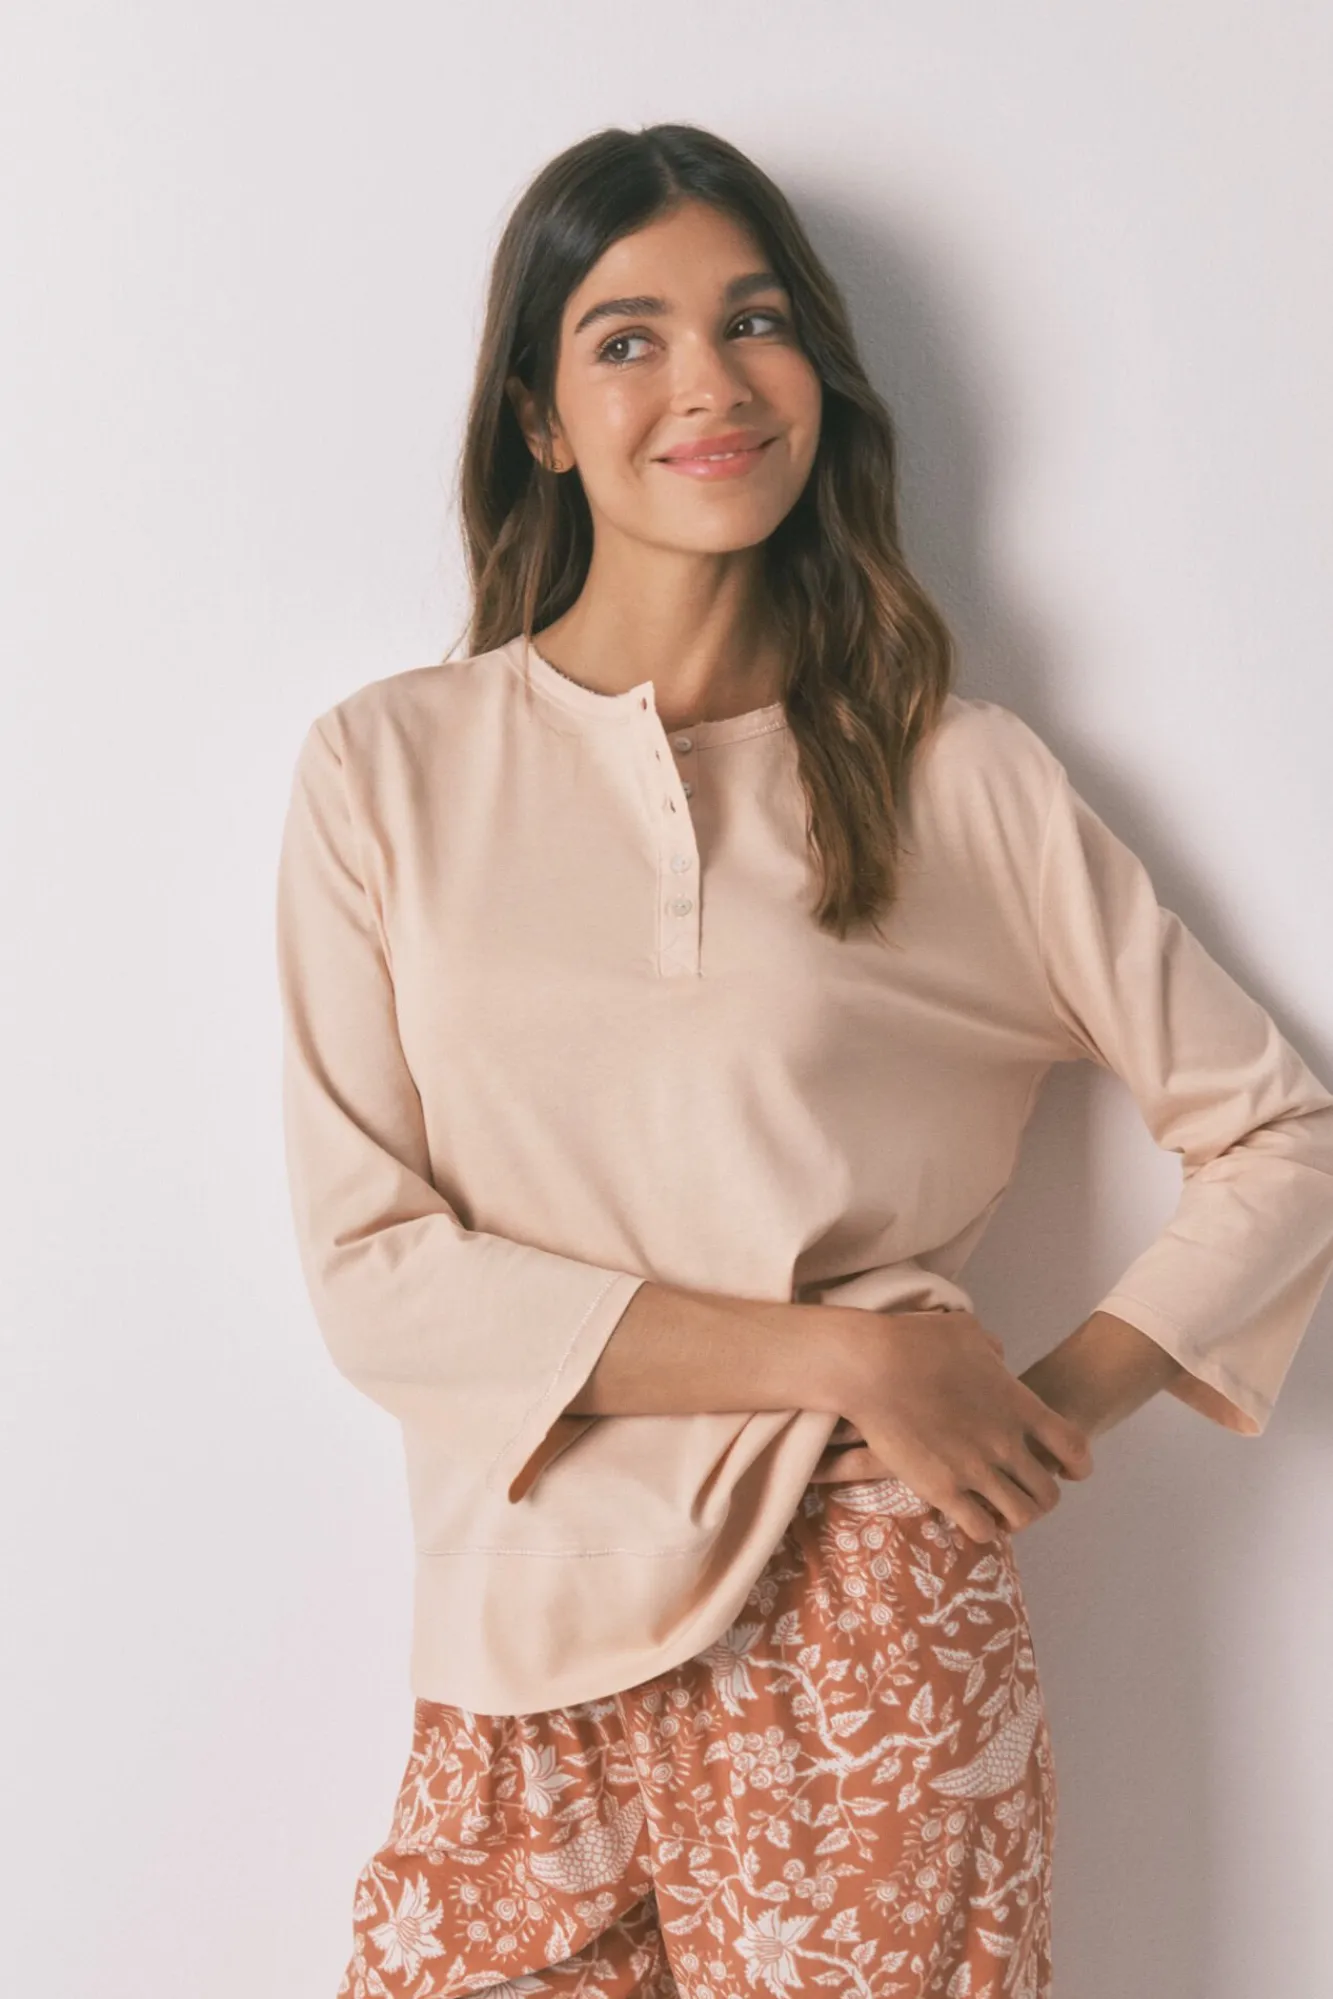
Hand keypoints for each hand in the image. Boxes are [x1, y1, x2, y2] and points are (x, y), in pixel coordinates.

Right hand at [818, 1307, 1094, 1542]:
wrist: (869, 1366)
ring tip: (995, 1509)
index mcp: (1018, 1404)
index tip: (1070, 1471)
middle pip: (1049, 1493)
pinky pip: (981, 1529)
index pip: (1073, 1446)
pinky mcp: (942, 1490)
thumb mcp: (967, 1332)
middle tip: (1019, 1491)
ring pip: (1021, 1517)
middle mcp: (1005, 1443)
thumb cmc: (914, 1340)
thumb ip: (992, 1351)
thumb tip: (997, 1359)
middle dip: (1040, 1496)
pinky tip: (966, 1514)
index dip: (1078, 1464)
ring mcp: (975, 1470)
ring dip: (1013, 1517)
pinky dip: (981, 1528)